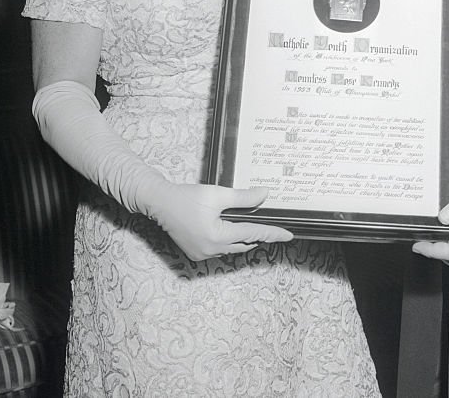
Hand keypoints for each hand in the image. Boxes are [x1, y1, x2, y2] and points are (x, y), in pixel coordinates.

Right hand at [151, 183, 293, 261]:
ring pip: (232, 249)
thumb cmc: (187, 197)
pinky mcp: (196, 254)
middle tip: (273, 228)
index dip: (272, 233)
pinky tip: (232, 231)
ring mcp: (202, 254)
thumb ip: (243, 198)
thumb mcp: (218, 194)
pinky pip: (219, 250)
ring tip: (255, 228)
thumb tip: (264, 195)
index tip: (288, 235)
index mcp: (218, 236)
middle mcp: (210, 250)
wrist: (160, 203)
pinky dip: (229, 242)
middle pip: (243, 244)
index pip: (253, 234)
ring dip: (243, 239)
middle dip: (259, 236)